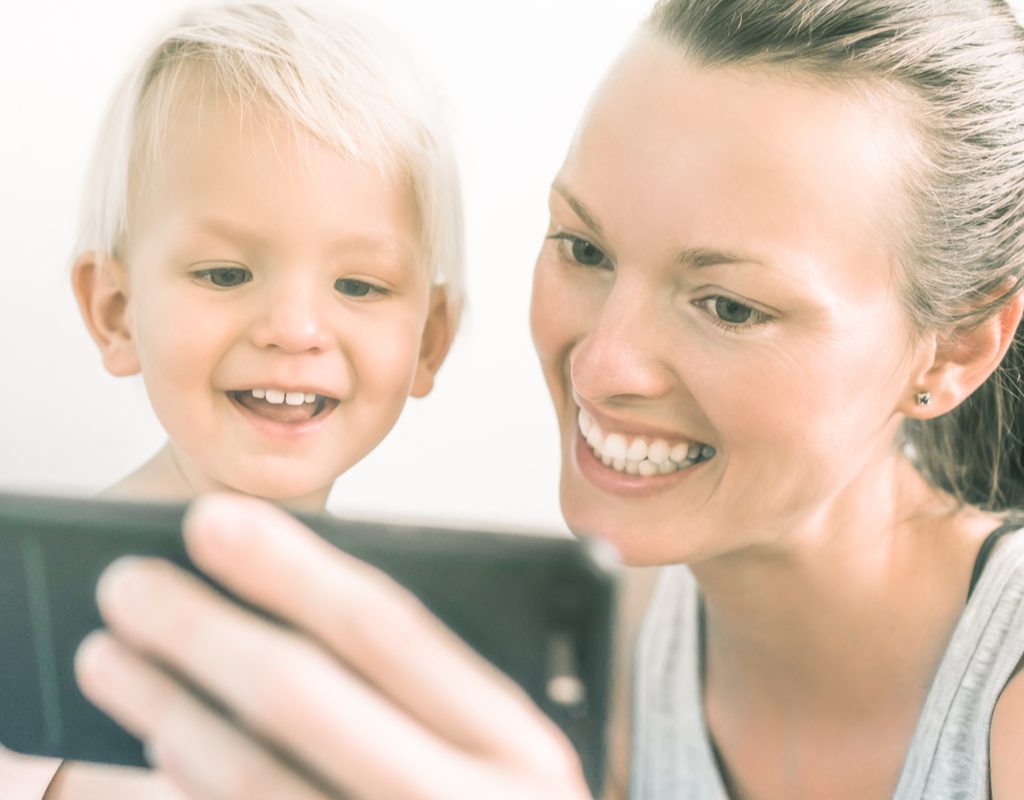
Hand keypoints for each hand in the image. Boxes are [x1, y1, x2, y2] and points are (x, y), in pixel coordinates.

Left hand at [75, 494, 591, 799]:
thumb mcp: (511, 746)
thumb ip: (436, 685)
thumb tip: (296, 598)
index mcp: (515, 742)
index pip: (389, 630)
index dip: (290, 569)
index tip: (210, 521)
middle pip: (303, 697)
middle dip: (200, 632)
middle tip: (127, 584)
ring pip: (251, 782)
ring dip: (164, 711)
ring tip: (106, 657)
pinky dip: (170, 798)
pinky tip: (130, 767)